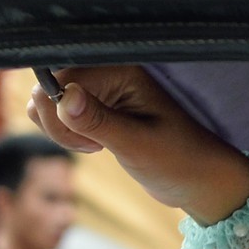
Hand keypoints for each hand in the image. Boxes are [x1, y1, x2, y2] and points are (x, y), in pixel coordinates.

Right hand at [27, 65, 248, 220]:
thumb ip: (97, 121)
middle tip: (93, 144)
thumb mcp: (136, 144)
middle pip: (50, 86)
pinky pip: (59, 113)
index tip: (88, 139)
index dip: (60, 111)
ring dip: (61, 130)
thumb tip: (63, 97)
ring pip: (49, 101)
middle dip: (58, 122)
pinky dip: (66, 133)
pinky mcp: (97, 107)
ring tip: (97, 145)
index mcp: (121, 69)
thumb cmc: (178, 160)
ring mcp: (101, 88)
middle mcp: (108, 71)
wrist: (198, 179)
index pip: (62, 77)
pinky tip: (95, 145)